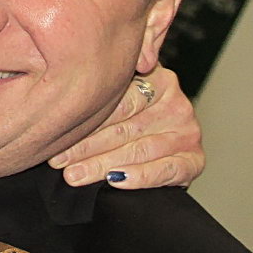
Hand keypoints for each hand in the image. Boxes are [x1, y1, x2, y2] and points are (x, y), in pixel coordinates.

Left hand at [47, 66, 204, 187]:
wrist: (159, 143)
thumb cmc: (127, 115)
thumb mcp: (118, 88)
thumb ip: (103, 78)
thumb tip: (72, 72)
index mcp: (158, 78)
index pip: (119, 100)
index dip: (86, 119)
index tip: (58, 132)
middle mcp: (177, 103)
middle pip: (126, 127)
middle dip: (87, 146)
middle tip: (60, 160)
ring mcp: (188, 132)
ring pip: (139, 150)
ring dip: (103, 165)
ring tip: (76, 175)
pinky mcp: (195, 161)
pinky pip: (166, 170)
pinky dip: (141, 177)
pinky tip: (117, 180)